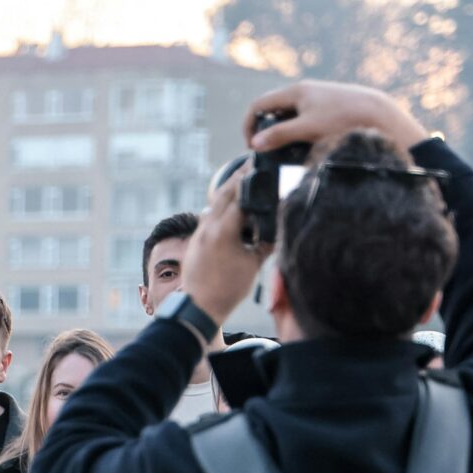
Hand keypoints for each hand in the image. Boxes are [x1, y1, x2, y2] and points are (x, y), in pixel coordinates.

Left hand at [185, 170, 264, 322]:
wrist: (199, 307)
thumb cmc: (227, 289)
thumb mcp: (253, 264)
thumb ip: (266, 242)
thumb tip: (278, 227)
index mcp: (223, 230)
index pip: (239, 195)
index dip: (251, 179)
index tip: (260, 165)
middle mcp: (207, 227)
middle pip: (224, 192)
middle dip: (238, 177)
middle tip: (250, 164)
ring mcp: (198, 233)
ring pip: (213, 203)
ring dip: (227, 190)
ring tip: (241, 181)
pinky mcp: (194, 240)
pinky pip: (207, 215)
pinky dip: (219, 206)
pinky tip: (229, 207)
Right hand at [245, 81, 427, 156]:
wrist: (378, 113)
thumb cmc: (343, 119)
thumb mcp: (307, 129)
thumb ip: (279, 135)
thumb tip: (254, 143)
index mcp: (295, 91)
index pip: (259, 105)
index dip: (249, 125)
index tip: (251, 146)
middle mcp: (304, 90)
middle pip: (272, 109)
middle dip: (265, 130)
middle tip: (266, 152)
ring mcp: (316, 97)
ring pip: (288, 114)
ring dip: (281, 132)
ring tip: (285, 151)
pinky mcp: (327, 106)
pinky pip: (303, 117)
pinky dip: (297, 131)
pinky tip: (304, 145)